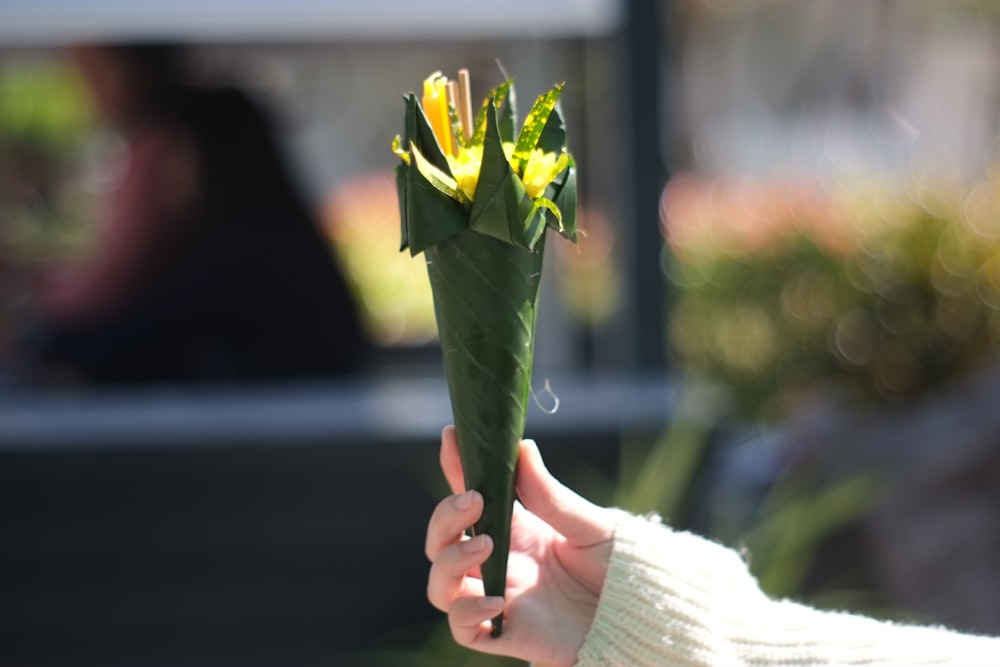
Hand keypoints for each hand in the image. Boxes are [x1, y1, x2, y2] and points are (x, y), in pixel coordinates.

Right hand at [425, 426, 614, 665]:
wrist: (646, 616)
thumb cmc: (621, 566)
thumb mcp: (589, 525)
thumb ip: (550, 495)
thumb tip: (522, 446)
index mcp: (517, 528)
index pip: (472, 495)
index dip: (456, 466)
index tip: (451, 436)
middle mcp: (500, 561)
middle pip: (443, 540)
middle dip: (445, 517)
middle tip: (474, 501)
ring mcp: (499, 596)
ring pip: (441, 583)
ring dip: (449, 561)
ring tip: (486, 544)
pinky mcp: (506, 633)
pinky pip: (463, 628)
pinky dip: (466, 612)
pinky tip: (495, 600)